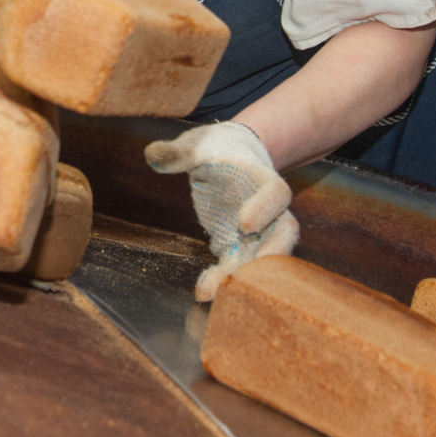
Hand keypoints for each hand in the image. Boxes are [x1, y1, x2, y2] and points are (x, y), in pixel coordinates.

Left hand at [144, 120, 298, 301]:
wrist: (230, 154)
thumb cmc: (216, 148)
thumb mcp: (197, 144)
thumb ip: (179, 153)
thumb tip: (152, 154)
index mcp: (261, 178)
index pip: (275, 193)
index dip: (265, 208)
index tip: (244, 224)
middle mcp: (267, 208)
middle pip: (282, 234)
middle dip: (269, 256)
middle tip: (247, 275)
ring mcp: (255, 229)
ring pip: (259, 257)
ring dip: (240, 276)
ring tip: (209, 292)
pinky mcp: (238, 244)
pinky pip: (237, 265)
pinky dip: (223, 278)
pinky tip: (203, 291)